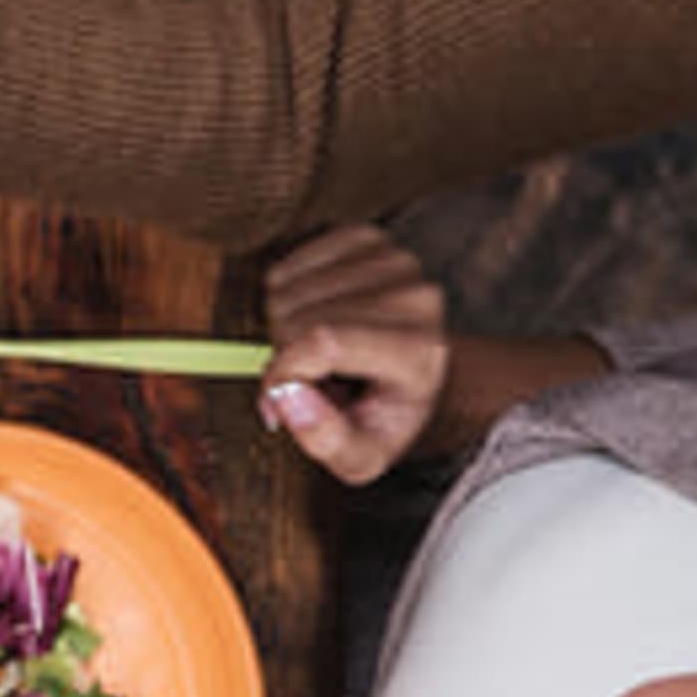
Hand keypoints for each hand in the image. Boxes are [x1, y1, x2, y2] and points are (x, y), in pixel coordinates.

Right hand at [258, 225, 446, 484]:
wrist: (414, 375)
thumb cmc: (381, 416)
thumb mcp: (360, 457)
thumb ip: (324, 440)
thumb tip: (282, 397)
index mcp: (419, 353)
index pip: (325, 342)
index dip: (283, 371)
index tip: (277, 399)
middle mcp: (417, 298)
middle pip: (298, 318)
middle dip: (286, 353)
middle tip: (314, 375)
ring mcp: (394, 262)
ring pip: (286, 290)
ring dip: (284, 324)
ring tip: (318, 348)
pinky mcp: (368, 239)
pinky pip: (286, 265)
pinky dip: (285, 294)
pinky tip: (314, 314)